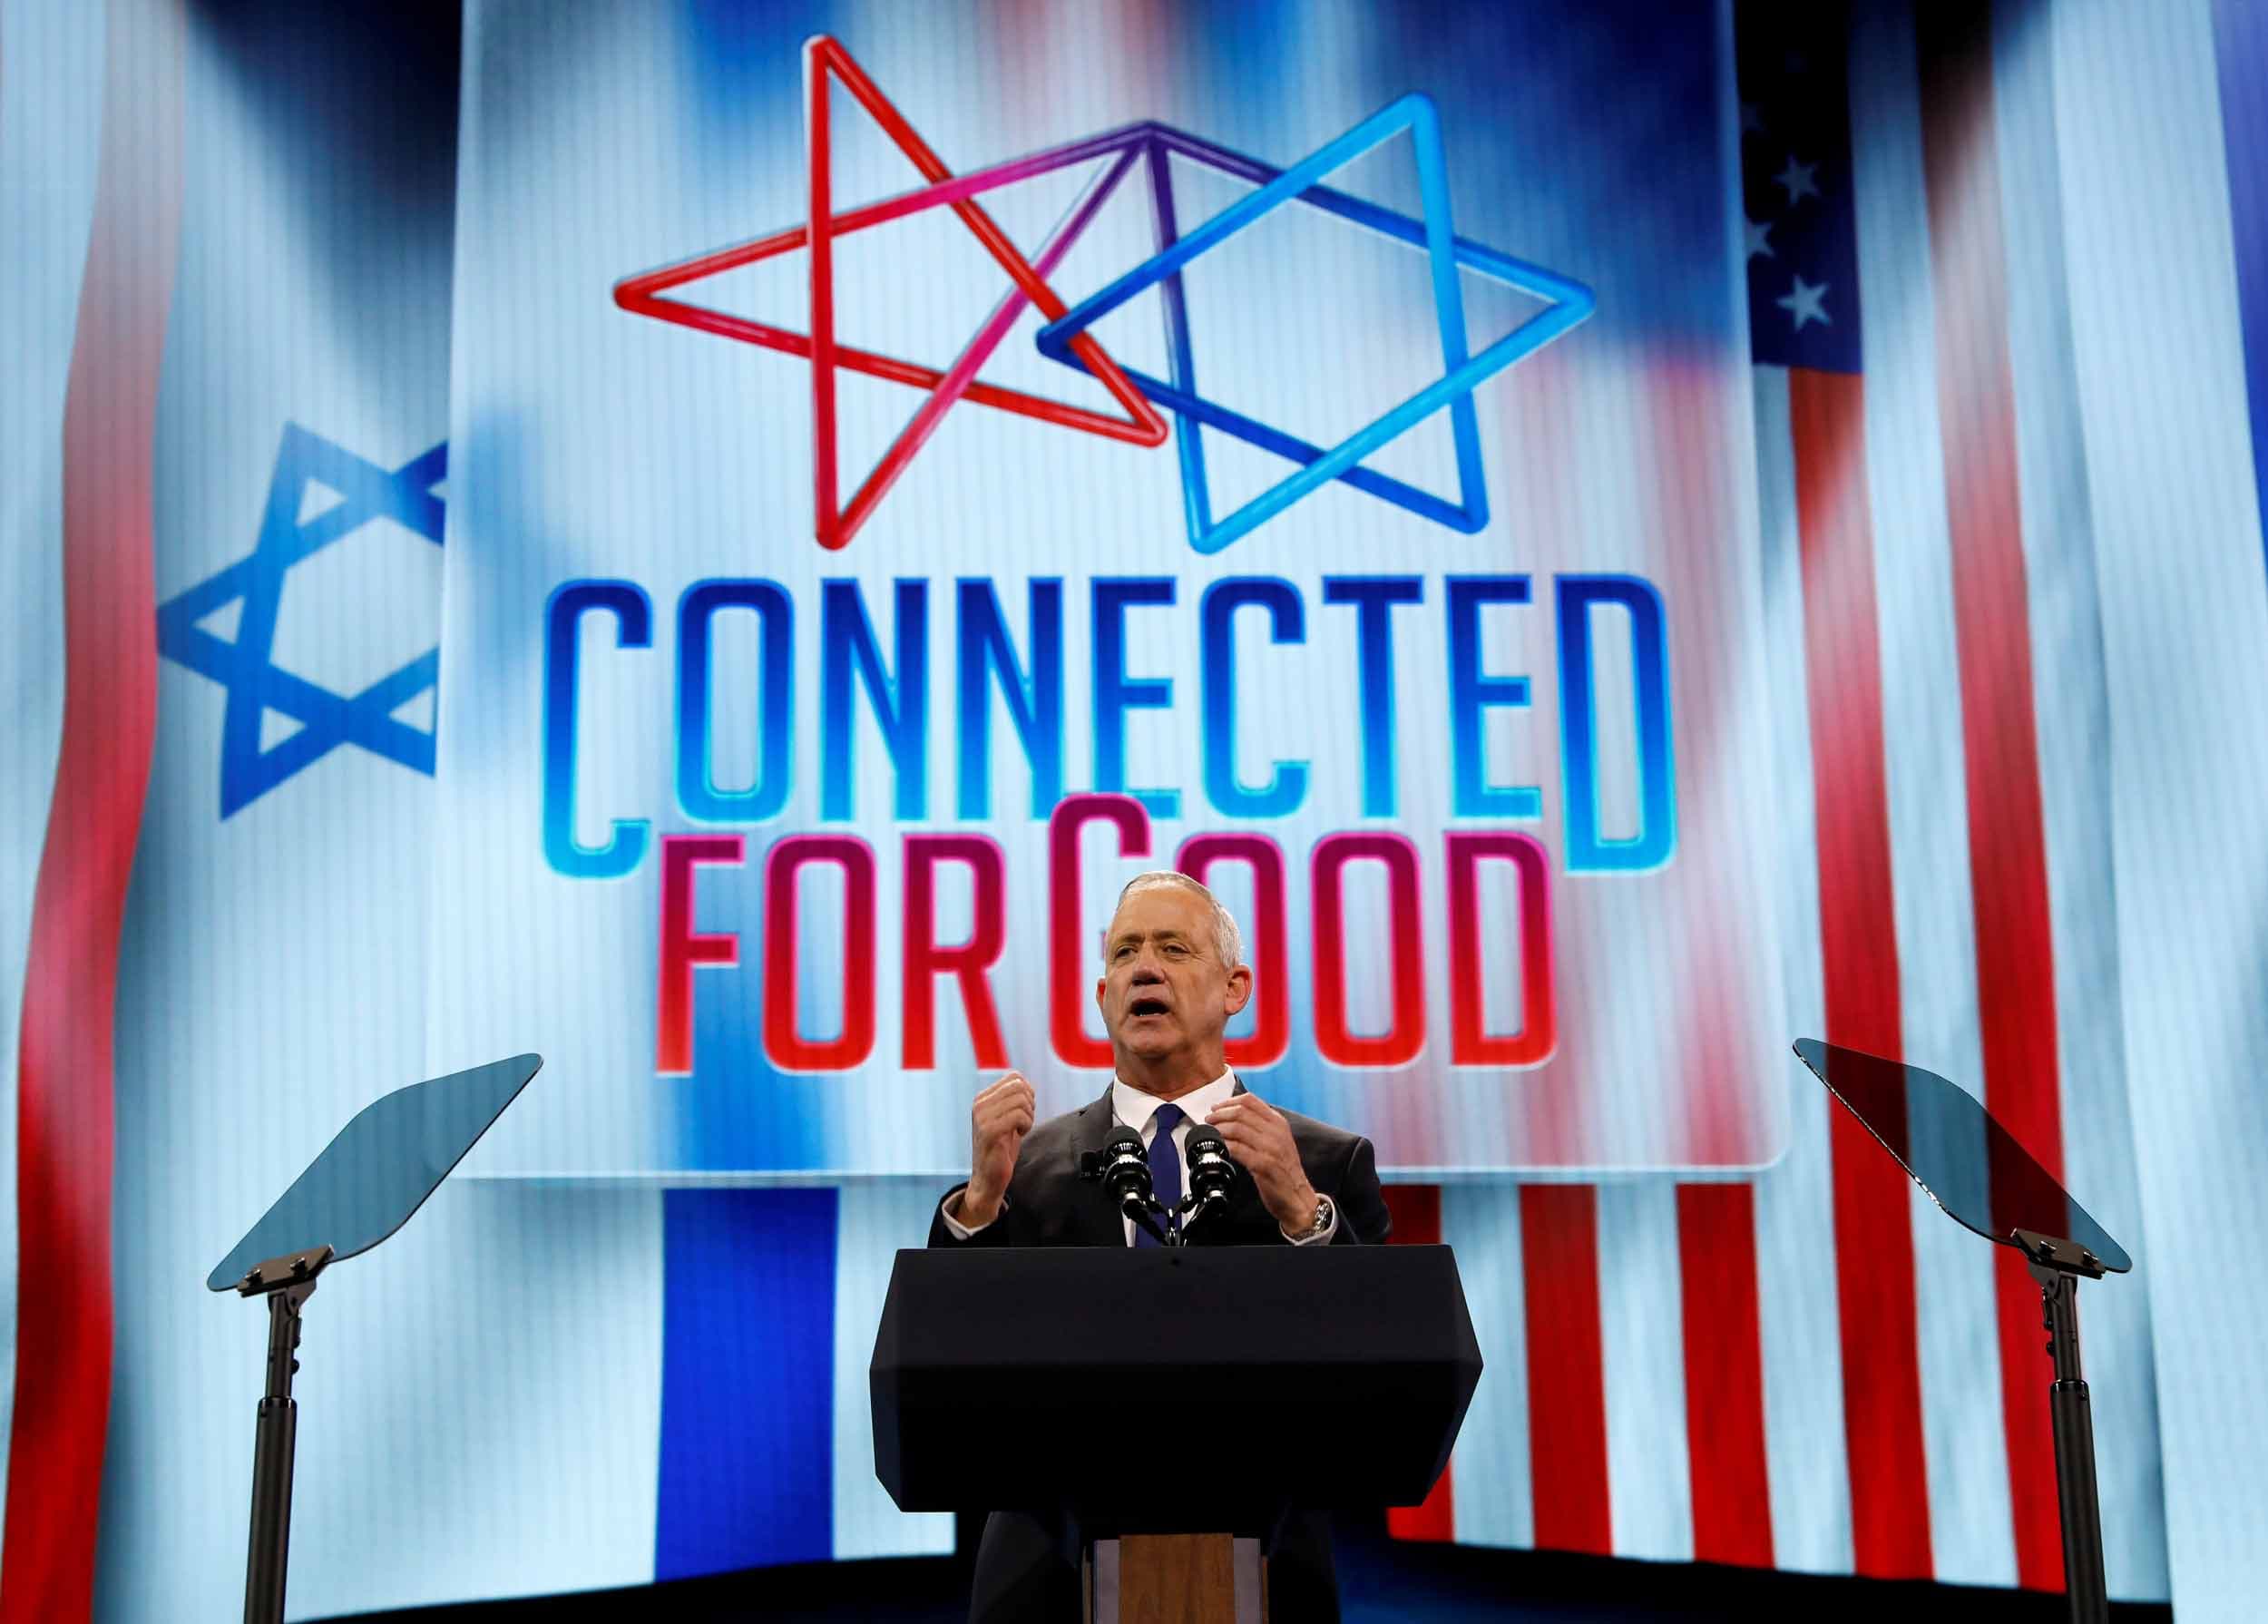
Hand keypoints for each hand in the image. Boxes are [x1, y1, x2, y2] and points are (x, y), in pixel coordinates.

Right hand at [961, 1071, 1034, 1226]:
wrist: (989, 1178)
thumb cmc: (1001, 1149)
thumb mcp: (1007, 1118)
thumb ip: (1013, 1099)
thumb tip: (1027, 1084)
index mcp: (982, 1098)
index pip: (1015, 1077)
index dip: (1028, 1093)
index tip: (1023, 1112)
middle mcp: (979, 1104)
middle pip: (1019, 1086)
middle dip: (1029, 1104)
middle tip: (1023, 1122)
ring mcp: (982, 1117)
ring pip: (1021, 1100)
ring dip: (1029, 1116)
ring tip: (1020, 1130)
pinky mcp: (989, 1131)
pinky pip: (1019, 1115)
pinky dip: (1026, 1125)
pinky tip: (1019, 1135)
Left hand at [1204, 1093, 1318, 1233]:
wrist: (1298, 1197)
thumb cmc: (1284, 1170)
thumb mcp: (1278, 1141)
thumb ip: (1261, 1127)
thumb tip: (1234, 1116)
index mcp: (1278, 1123)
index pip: (1250, 1101)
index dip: (1228, 1102)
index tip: (1216, 1108)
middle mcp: (1276, 1132)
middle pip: (1241, 1112)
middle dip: (1219, 1115)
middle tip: (1209, 1121)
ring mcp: (1271, 1148)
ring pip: (1237, 1128)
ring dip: (1219, 1130)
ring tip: (1212, 1135)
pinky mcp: (1264, 1164)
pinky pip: (1238, 1149)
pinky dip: (1224, 1146)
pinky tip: (1219, 1149)